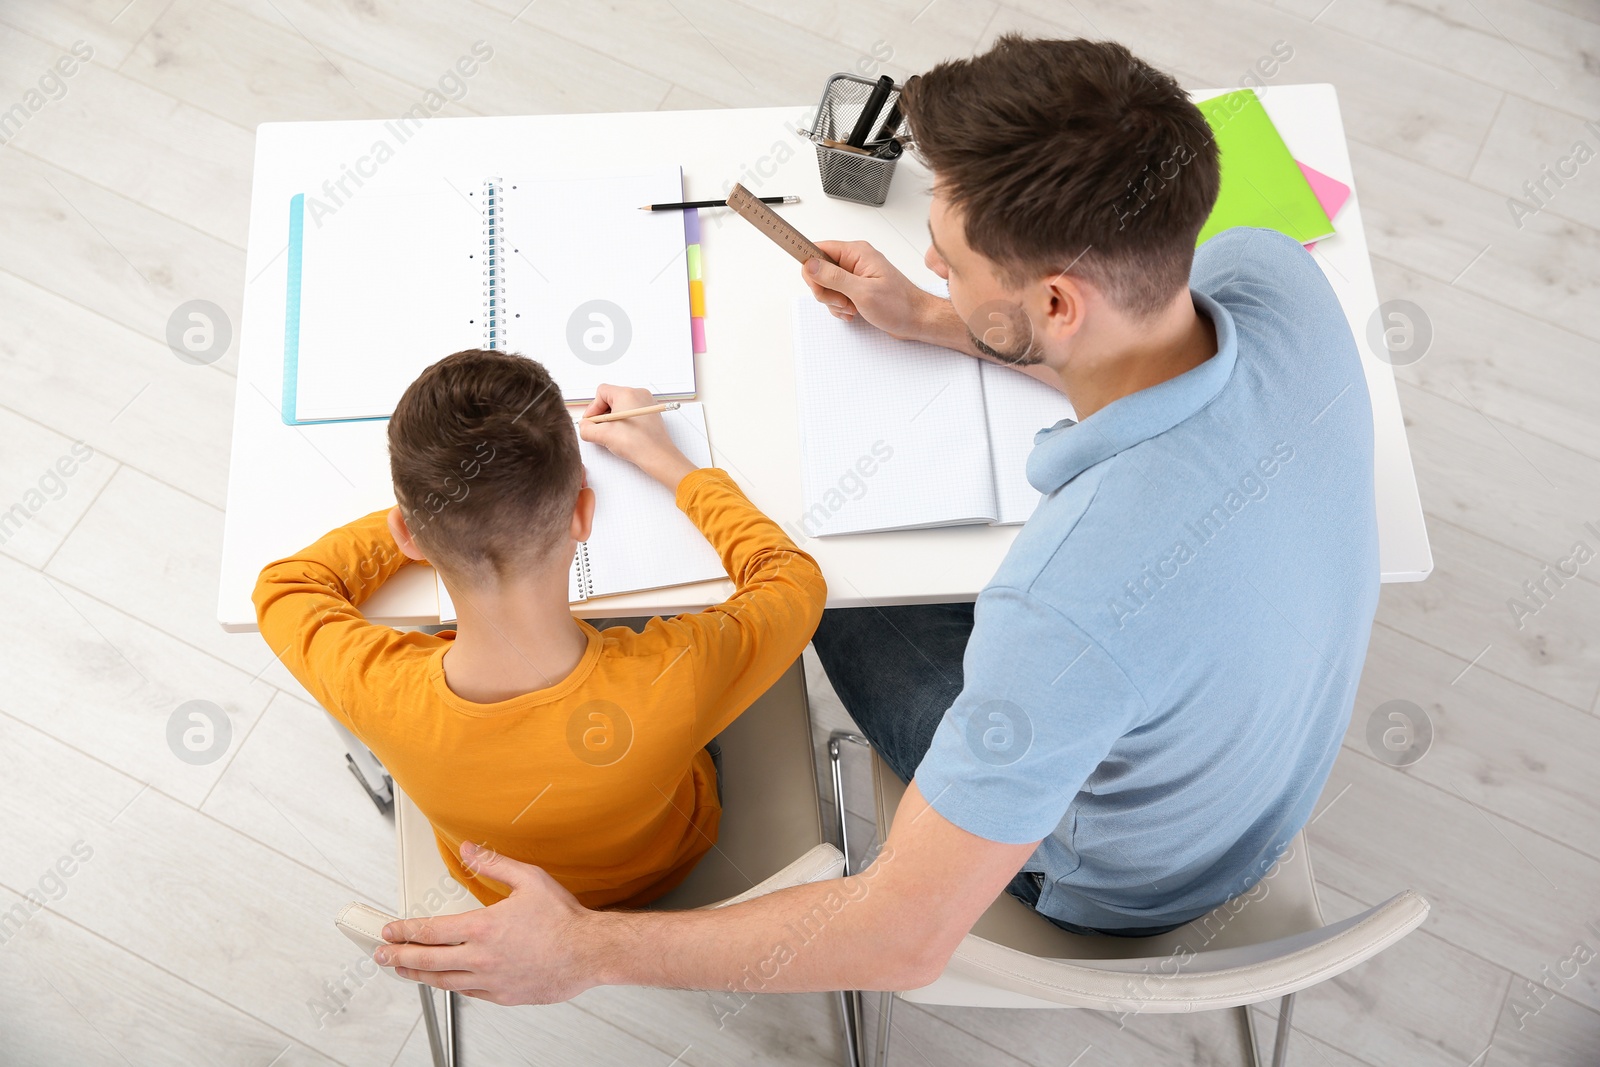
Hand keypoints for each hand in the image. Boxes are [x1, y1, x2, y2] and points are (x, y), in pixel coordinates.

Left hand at [378, 842, 599, 1004]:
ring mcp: (490, 980)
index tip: (391, 929)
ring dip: (418, 975)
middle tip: (383, 954)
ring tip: (403, 971)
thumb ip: (494, 864)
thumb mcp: (529, 879)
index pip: (431, 930)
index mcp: (483, 927)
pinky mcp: (503, 995)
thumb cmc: (563, 919)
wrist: (589, 952)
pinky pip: (468, 993)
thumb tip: (469, 850)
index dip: (406, 930)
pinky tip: (446, 982)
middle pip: (427, 960)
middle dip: (399, 956)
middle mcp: (481, 957)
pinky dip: (451, 986)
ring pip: (443, 981)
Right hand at [577, 384, 697, 489]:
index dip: (593, 407)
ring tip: (612, 434)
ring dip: (613, 419)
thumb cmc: (636, 443)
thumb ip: (587, 429)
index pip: (601, 392)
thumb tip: (584, 426)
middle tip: (600, 429)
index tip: (591, 422)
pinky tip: (623, 435)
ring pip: (622, 406)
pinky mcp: (651, 413)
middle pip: (612, 398)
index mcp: (627, 393)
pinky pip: (632, 411)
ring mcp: (647, 403)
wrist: (658, 456)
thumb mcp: (603, 435)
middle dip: (602, 414)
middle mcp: (638, 394)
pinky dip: (624, 421)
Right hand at [801, 240, 940, 340]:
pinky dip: (840, 307)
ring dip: (834, 302)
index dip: (809, 263)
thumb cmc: (900, 305)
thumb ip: (834, 277)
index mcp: (856, 252)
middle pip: (819, 270)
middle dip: (825, 291)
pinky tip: (854, 312)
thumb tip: (810, 265)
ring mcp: (855, 275)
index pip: (819, 249)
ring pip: (826, 286)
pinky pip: (835, 296)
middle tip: (841, 300)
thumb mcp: (863, 292)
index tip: (807, 276)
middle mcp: (854, 260)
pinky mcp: (856, 288)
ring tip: (852, 307)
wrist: (917, 319)